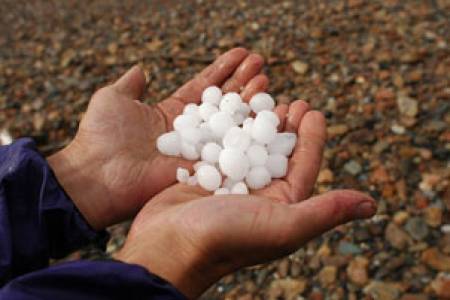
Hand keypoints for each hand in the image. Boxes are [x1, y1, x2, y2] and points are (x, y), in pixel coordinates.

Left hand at [48, 48, 267, 229]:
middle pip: (222, 103)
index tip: (242, 54)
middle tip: (261, 64)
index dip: (223, 70)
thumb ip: (131, 85)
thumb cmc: (101, 137)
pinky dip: (248, 135)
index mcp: (172, 114)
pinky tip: (264, 117)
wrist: (97, 176)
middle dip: (242, 82)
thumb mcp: (112, 99)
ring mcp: (198, 151)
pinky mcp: (203, 170)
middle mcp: (190, 132)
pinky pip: (230, 151)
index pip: (204, 87)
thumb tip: (141, 68)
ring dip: (249, 102)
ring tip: (265, 80)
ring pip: (230, 123)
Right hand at [115, 102, 376, 297]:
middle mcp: (258, 196)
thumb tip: (372, 204)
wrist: (168, 247)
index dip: (311, 138)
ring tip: (265, 98)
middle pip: (278, 153)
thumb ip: (324, 212)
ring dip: (258, 122)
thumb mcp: (282, 226)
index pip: (303, 166)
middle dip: (286, 126)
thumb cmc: (226, 239)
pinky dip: (229, 126)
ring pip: (250, 146)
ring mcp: (230, 185)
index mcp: (281, 207)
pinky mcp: (205, 176)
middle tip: (293, 100)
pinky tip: (230, 109)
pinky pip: (222, 145)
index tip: (313, 110)